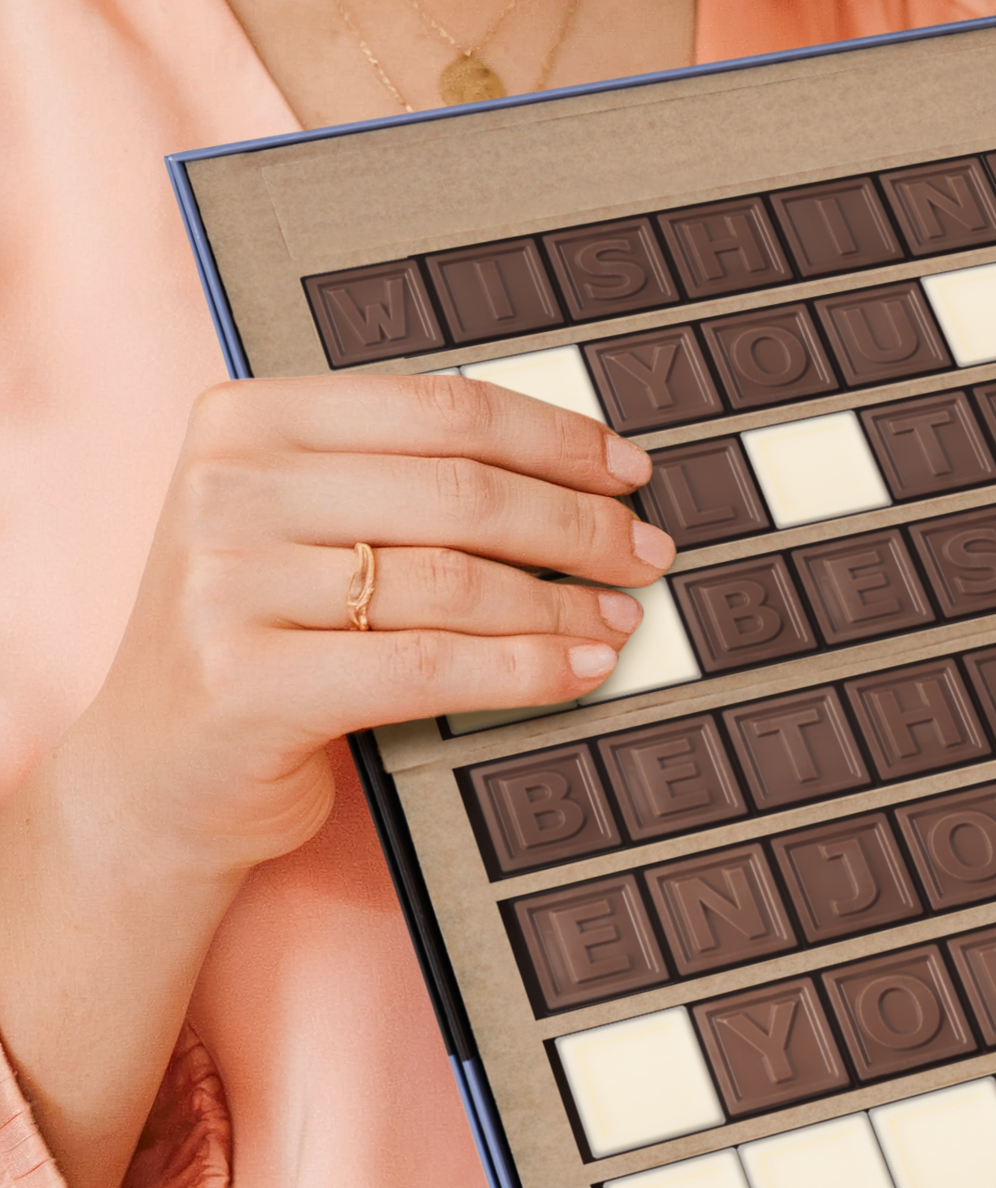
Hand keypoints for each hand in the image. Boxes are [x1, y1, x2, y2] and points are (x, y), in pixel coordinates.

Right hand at [71, 371, 665, 876]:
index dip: (554, 437)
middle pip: (461, 492)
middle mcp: (227, 488)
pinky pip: (432, 665)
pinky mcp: (250, 681)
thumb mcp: (303, 533)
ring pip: (457, 583)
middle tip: (647, 553)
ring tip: (621, 618)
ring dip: (565, 605)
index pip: (441, 408)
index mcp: (246, 421)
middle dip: (579, 525)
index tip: (627, 471)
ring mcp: (228, 584)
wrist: (155, 779)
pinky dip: (527, 669)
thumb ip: (399, 482)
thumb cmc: (259, 644)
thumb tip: (574, 473)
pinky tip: (581, 671)